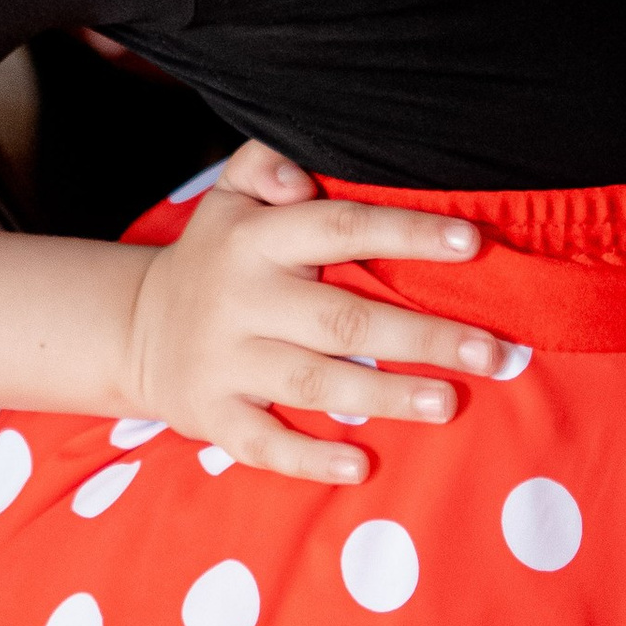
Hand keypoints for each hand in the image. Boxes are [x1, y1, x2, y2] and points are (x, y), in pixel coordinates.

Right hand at [122, 137, 511, 484]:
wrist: (133, 327)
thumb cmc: (217, 254)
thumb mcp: (230, 193)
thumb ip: (266, 162)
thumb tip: (298, 177)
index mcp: (256, 238)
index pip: (341, 227)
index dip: (406, 233)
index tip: (471, 242)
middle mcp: (242, 299)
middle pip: (342, 319)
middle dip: (421, 337)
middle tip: (493, 352)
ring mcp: (226, 362)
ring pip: (314, 383)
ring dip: (385, 396)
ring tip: (449, 403)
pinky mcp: (214, 416)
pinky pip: (263, 443)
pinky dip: (310, 458)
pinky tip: (359, 464)